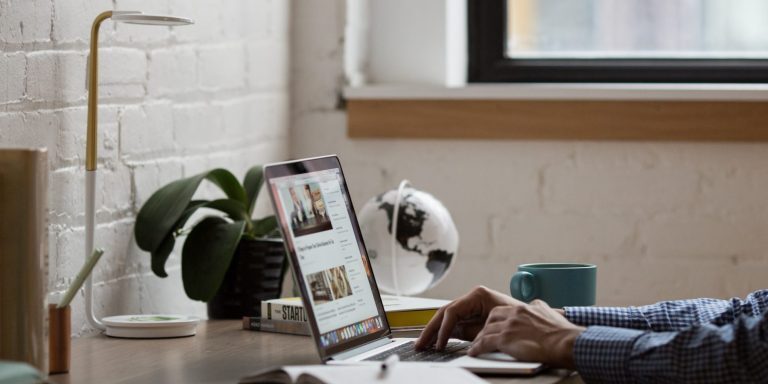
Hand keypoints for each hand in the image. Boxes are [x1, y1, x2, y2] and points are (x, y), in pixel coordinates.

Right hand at [415, 286, 521, 349]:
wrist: (535, 326)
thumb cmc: (516, 323)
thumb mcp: (490, 329)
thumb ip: (468, 332)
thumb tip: (449, 337)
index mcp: (478, 295)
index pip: (452, 311)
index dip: (443, 329)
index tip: (439, 343)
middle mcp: (473, 297)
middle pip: (445, 312)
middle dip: (431, 329)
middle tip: (420, 344)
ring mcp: (472, 305)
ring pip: (447, 317)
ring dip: (435, 331)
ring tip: (423, 344)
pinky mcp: (473, 314)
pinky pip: (455, 322)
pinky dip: (445, 332)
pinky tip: (436, 342)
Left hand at [468, 299, 584, 368]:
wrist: (565, 342)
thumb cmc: (563, 333)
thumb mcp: (550, 313)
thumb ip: (539, 309)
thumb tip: (537, 307)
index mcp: (525, 308)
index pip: (504, 310)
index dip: (498, 319)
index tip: (495, 325)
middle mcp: (515, 313)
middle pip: (492, 317)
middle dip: (486, 326)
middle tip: (483, 334)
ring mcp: (509, 326)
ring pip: (486, 330)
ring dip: (480, 338)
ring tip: (476, 345)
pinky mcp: (506, 339)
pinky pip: (485, 342)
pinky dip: (477, 348)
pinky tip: (474, 352)